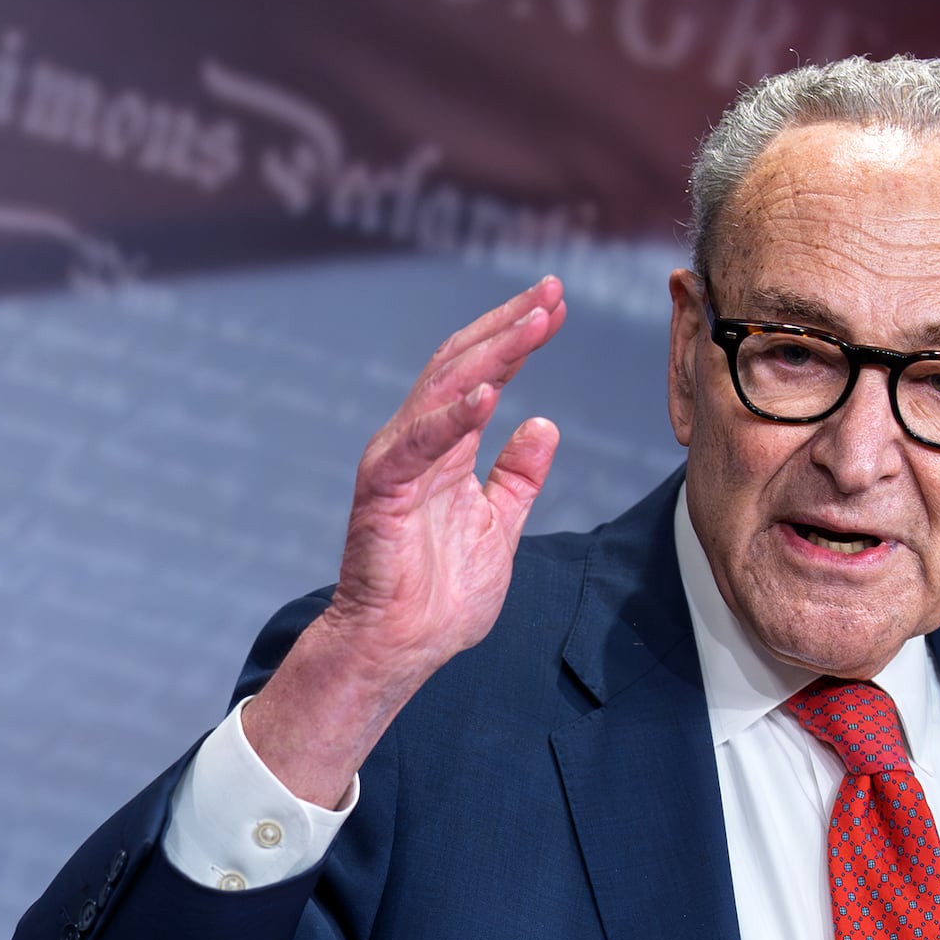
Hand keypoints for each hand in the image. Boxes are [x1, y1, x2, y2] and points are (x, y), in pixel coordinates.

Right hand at [242, 280, 566, 803]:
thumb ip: (518, 476)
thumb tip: (543, 424)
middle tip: (553, 292)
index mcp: (447, 450)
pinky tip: (489, 390)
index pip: (483, 376)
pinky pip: (417, 442)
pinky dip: (450, 415)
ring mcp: (397, 462)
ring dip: (492, 353)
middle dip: (509, 325)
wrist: (400, 648)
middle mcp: (419, 444)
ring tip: (535, 322)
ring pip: (443, 389)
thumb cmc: (441, 598)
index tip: (557, 306)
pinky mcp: (381, 490)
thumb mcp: (500, 526)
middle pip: (463, 365)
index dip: (519, 339)